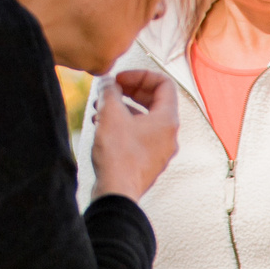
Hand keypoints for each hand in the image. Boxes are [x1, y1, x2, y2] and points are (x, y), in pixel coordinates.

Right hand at [89, 69, 180, 202]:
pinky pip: (139, 136)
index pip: (164, 84)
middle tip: (110, 90)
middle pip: (155, 101)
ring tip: (100, 107)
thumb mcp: (110, 113)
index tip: (120, 79)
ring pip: (144, 119)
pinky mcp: (148, 161)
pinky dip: (123, 125)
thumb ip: (110, 91)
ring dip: (123, 108)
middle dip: (130, 91)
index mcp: (167, 120)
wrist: (117, 193)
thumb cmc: (118, 155)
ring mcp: (160, 150)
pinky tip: (101, 125)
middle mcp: (169, 136)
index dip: (140, 75)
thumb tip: (109, 83)